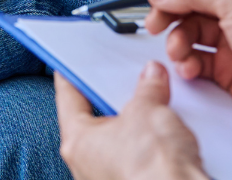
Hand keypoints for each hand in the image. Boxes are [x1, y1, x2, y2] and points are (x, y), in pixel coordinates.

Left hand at [55, 64, 206, 179]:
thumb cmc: (153, 169)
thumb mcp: (148, 109)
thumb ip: (147, 88)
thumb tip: (151, 77)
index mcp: (77, 144)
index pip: (68, 98)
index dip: (71, 75)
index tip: (71, 63)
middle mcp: (87, 167)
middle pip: (94, 120)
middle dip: (112, 98)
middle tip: (126, 77)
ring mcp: (109, 179)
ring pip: (117, 140)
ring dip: (133, 123)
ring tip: (153, 102)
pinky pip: (135, 157)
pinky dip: (146, 143)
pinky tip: (163, 132)